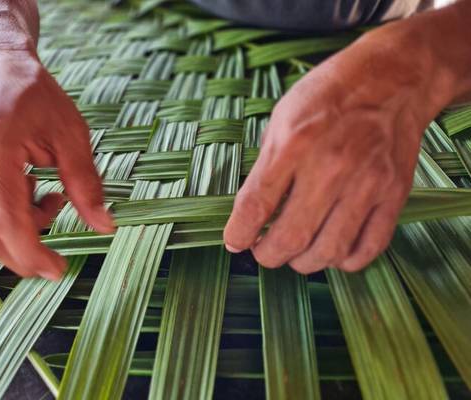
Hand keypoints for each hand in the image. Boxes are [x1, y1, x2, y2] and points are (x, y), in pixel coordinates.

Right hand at [0, 46, 113, 279]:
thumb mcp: (71, 133)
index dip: (30, 253)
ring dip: (18, 232)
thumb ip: (86, 183)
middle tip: (55, 259)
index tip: (57, 270)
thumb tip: (104, 226)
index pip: (5, 218)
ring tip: (50, 200)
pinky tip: (31, 191)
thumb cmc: (36, 94)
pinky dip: (7, 216)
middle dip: (22, 255)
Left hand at [223, 23, 449, 272]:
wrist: (395, 77)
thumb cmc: (330, 95)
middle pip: (291, 237)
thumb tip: (250, 212)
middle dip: (268, 255)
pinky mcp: (395, 194)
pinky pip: (369, 246)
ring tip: (295, 254)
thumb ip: (267, 165)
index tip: (235, 242)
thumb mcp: (283, 117)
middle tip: (263, 253)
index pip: (256, 205)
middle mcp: (331, 166)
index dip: (239, 233)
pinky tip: (332, 252)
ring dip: (304, 263)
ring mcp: (367, 182)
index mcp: (295, 143)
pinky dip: (346, 260)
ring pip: (329, 250)